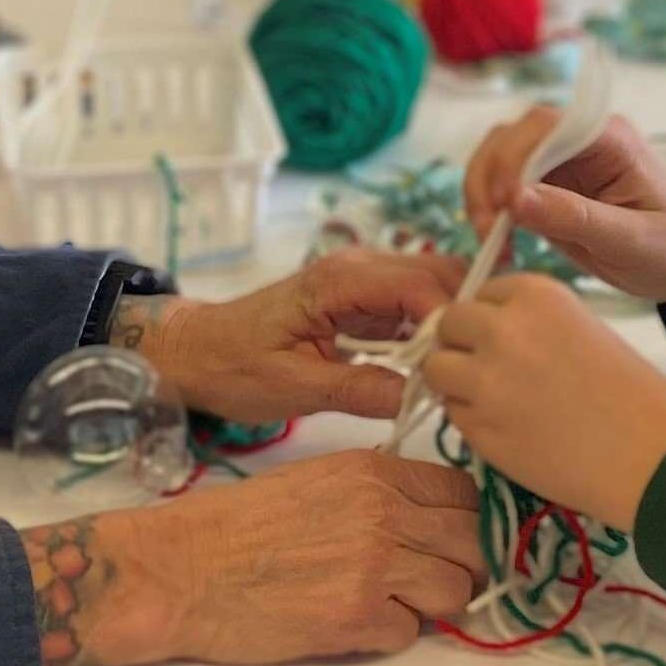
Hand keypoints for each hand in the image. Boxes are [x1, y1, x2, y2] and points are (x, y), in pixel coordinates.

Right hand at [19, 451, 481, 665]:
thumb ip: (378, 492)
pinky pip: (410, 634)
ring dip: (431, 605)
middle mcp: (385, 513)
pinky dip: (388, 634)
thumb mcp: (317, 479)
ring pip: (456, 592)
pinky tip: (352, 623)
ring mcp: (376, 568)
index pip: (465, 494)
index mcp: (374, 472)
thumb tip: (427, 519)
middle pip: (473, 544)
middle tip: (429, 580)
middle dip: (459, 566)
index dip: (464, 521)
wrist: (183, 569)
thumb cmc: (238, 525)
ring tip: (390, 604)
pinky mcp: (357, 620)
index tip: (448, 539)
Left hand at [120, 250, 462, 425]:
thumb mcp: (294, 387)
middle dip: (460, 317)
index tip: (459, 364)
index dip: (449, 321)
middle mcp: (357, 268)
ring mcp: (362, 282)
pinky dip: (430, 332)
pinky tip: (433, 368)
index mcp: (339, 281)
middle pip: (436, 275)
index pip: (418, 285)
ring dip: (449, 324)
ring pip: (431, 287)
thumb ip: (358, 390)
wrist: (198, 352)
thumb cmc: (235, 367)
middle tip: (467, 368)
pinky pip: (412, 306)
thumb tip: (418, 397)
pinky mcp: (364, 301)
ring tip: (456, 371)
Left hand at [422, 278, 665, 525]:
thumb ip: (532, 322)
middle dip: (463, 345)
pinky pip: (452, 414)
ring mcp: (485, 380)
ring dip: (455, 383)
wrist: (653, 456)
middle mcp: (502, 329)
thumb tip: (485, 332)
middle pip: (449, 323)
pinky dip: (470, 421)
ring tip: (493, 402)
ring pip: (436, 369)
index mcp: (535, 294)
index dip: (491, 319)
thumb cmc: (633, 394)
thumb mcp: (583, 329)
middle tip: (490, 371)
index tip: (508, 341)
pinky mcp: (479, 429)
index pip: (481, 292)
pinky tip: (508, 430)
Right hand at [462, 106, 665, 307]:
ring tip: (491, 241)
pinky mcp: (547, 187)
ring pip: (498, 157)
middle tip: (489, 231)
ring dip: (482, 194)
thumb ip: (575, 217)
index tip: (504, 205)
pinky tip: (499, 245)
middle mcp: (579, 140)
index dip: (514, 158)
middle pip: (512, 135)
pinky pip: (503, 186)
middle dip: (490, 178)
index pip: (545, 126)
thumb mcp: (632, 241)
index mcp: (608, 138)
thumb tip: (514, 199)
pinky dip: (489, 211)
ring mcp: (560, 162)